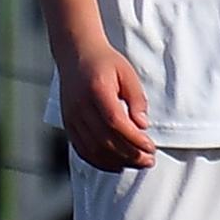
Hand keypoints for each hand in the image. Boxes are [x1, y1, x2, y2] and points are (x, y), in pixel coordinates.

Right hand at [57, 39, 156, 173]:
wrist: (76, 54)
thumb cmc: (105, 62)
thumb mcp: (127, 74)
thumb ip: (136, 99)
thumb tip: (142, 125)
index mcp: (96, 90)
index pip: (114, 122)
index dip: (134, 139)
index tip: (151, 146)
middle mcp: (80, 106)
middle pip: (104, 139)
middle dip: (129, 154)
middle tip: (149, 160)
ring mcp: (71, 117)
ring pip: (93, 148)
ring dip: (117, 161)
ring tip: (136, 163)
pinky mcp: (68, 124)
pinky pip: (82, 149)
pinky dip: (99, 161)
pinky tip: (116, 164)